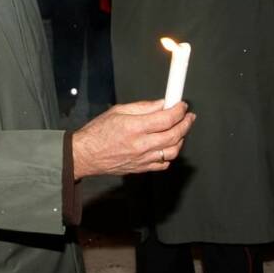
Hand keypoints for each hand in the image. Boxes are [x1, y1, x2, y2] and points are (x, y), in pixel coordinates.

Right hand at [71, 100, 194, 178]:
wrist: (85, 154)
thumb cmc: (98, 132)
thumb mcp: (118, 110)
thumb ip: (143, 107)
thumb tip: (162, 104)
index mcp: (134, 127)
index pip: (167, 118)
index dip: (179, 110)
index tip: (182, 105)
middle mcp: (140, 144)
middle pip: (174, 135)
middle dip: (186, 123)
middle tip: (188, 116)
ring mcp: (142, 159)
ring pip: (173, 151)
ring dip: (181, 139)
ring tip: (180, 130)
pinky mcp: (141, 168)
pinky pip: (163, 164)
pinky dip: (170, 154)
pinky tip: (167, 145)